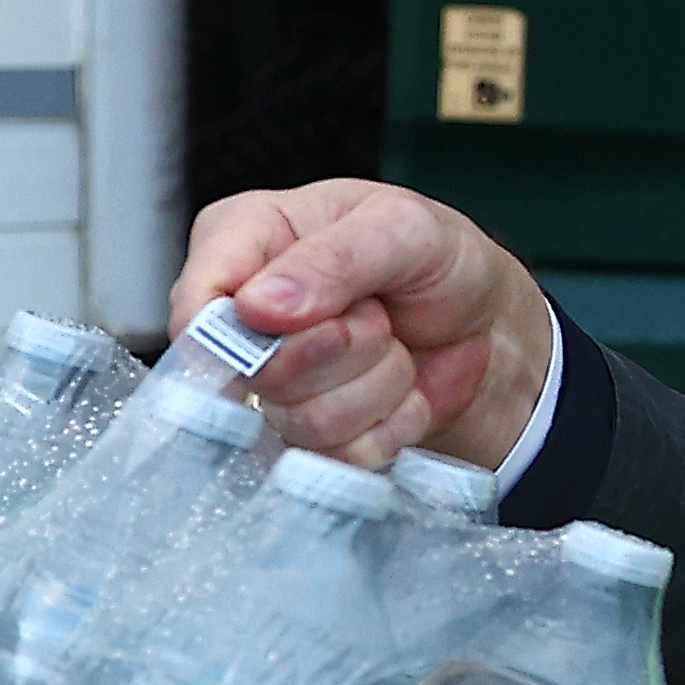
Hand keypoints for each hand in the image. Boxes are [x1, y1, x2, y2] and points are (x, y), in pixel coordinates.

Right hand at [170, 179, 556, 467]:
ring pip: (302, 420)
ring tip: (394, 345)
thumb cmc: (439, 259)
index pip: (194, 307)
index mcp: (244, 239)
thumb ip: (334, 259)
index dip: (240, 331)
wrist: (490, 322)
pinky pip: (339, 456)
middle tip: (379, 315)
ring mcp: (276, 382)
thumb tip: (258, 307)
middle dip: (340, 348)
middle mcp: (246, 314)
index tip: (298, 319)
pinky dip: (391, 423)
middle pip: (255, 371)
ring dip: (375, 385)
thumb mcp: (404, 228)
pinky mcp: (312, 434)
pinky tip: (403, 387)